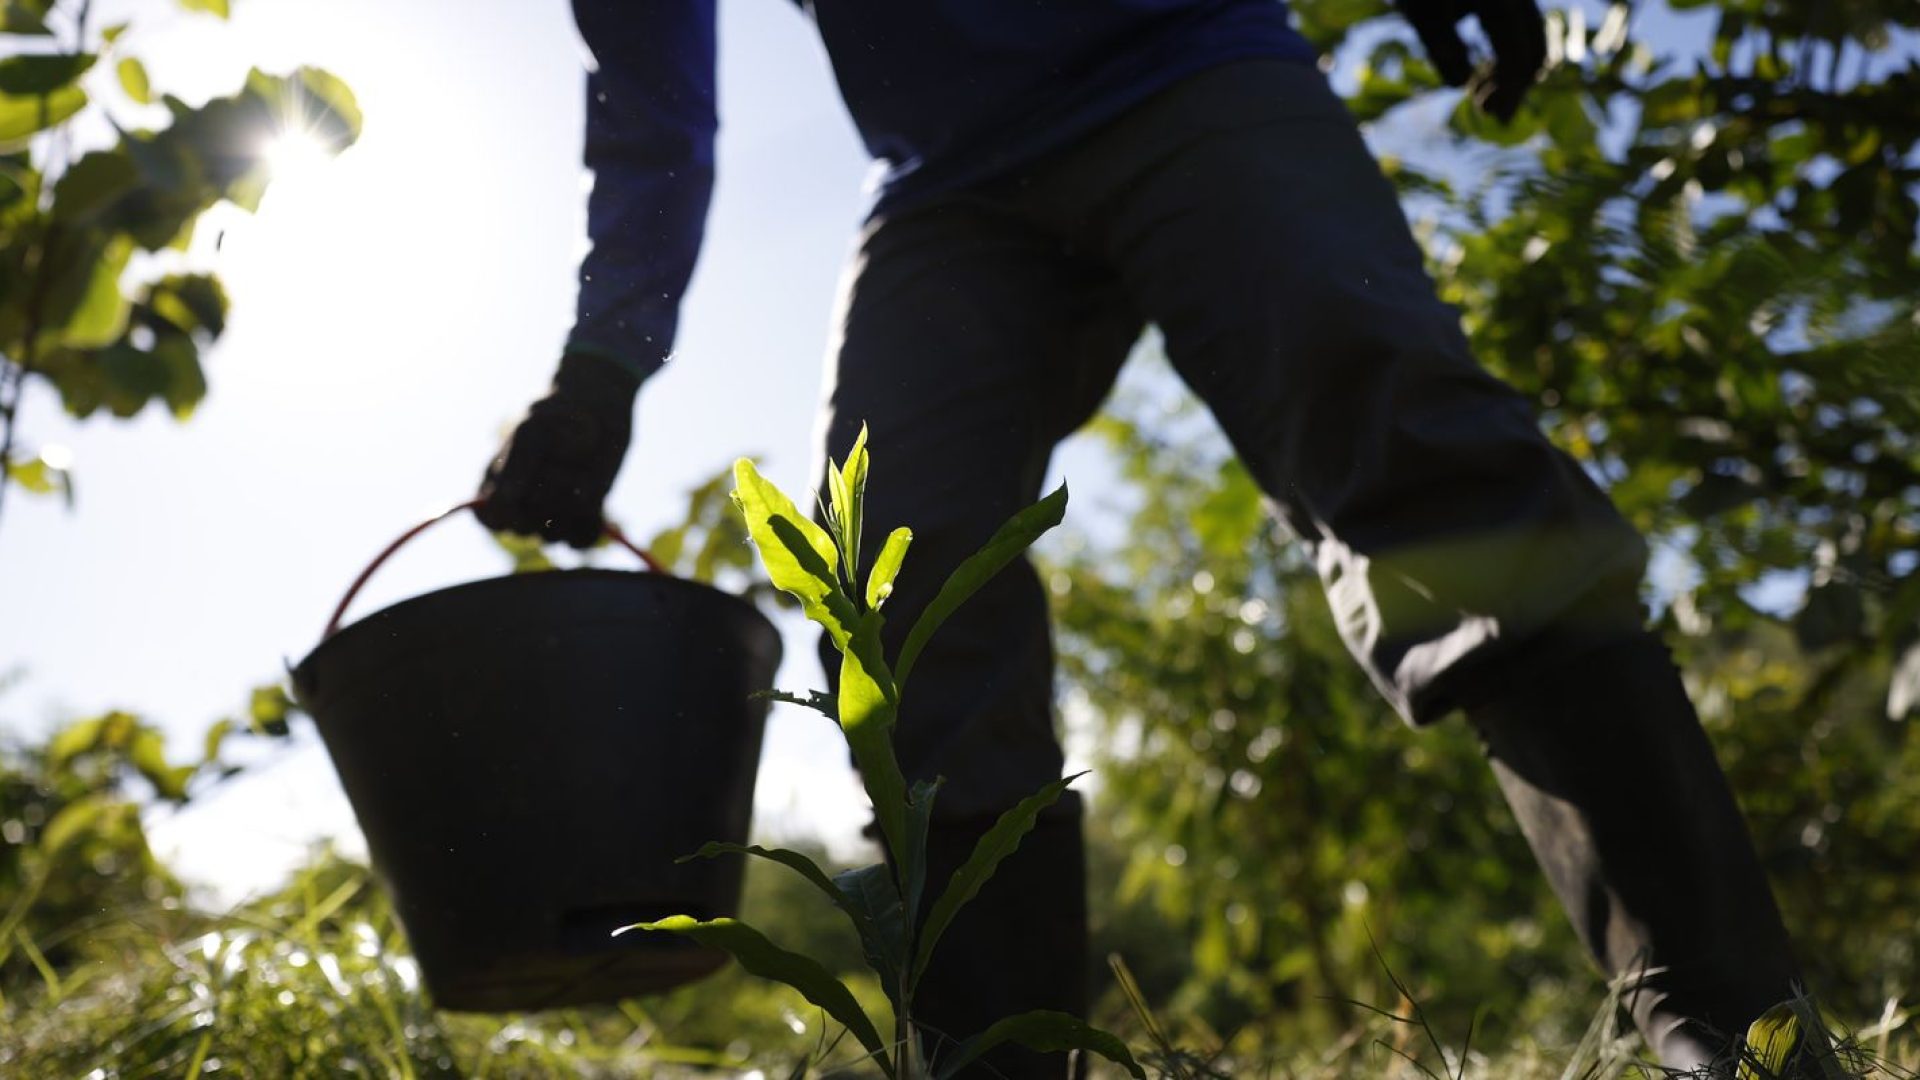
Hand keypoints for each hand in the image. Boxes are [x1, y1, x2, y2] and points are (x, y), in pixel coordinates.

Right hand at [476, 353, 637, 547]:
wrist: (600, 414)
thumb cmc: (558, 419)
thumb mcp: (533, 432)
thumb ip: (516, 464)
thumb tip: (504, 500)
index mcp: (498, 484)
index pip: (491, 518)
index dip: (505, 509)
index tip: (522, 488)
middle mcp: (523, 506)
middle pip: (523, 529)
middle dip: (542, 501)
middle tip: (558, 468)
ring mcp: (553, 516)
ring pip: (553, 536)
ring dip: (569, 507)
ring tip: (580, 474)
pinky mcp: (582, 521)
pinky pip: (581, 542)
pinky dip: (590, 523)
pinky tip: (596, 499)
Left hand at [1398, 0, 1545, 122]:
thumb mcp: (1420, 10)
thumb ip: (1438, 41)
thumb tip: (1459, 83)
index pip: (1514, 51)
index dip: (1511, 89)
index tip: (1499, 118)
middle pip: (1533, 49)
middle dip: (1514, 86)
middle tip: (1484, 110)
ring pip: (1532, 44)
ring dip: (1511, 76)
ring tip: (1478, 96)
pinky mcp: (1513, 5)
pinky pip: (1523, 36)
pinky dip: (1508, 60)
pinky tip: (1480, 77)